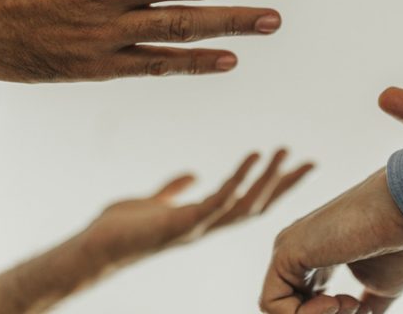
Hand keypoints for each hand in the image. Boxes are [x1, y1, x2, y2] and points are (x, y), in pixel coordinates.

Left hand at [79, 150, 312, 269]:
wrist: (93, 250)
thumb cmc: (121, 230)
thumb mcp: (154, 203)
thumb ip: (174, 190)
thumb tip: (191, 175)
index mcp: (204, 220)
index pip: (249, 202)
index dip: (275, 186)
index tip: (298, 166)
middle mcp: (207, 227)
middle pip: (257, 206)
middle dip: (284, 185)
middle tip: (309, 161)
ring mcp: (197, 227)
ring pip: (244, 205)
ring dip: (267, 180)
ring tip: (283, 152)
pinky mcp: (182, 225)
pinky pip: (218, 202)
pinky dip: (238, 180)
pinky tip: (252, 157)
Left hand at [260, 169, 402, 313]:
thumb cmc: (400, 242)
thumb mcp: (381, 286)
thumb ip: (366, 304)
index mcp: (317, 259)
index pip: (305, 302)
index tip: (363, 308)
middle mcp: (298, 253)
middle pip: (292, 306)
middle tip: (356, 308)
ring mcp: (289, 250)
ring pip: (280, 309)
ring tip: (347, 303)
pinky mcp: (285, 252)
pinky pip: (272, 303)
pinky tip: (331, 301)